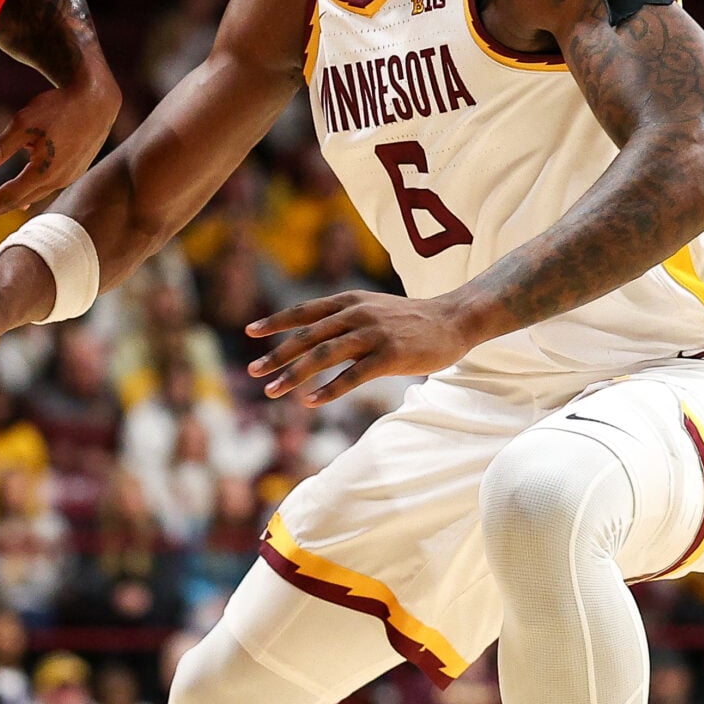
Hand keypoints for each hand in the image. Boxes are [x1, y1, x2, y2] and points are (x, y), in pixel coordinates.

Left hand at [0, 76, 119, 221]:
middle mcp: (58, 180)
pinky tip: (24, 192)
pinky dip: (30, 191)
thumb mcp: (23, 124)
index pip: (8, 197)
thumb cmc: (60, 107)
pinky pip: (47, 186)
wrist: (98, 99)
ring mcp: (69, 176)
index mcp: (44, 172)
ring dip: (12, 201)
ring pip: (35, 194)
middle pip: (20, 200)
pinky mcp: (75, 168)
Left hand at [246, 290, 481, 404]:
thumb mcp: (371, 308)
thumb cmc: (407, 320)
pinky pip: (353, 375)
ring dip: (295, 374)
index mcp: (349, 301)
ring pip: (325, 354)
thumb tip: (309, 337)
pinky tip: (311, 402)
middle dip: (277, 354)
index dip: (277, 321)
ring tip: (273, 391)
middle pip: (308, 335)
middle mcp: (357, 314)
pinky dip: (330, 389)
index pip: (305, 310)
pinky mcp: (390, 355)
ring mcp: (374, 334)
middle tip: (253, 372)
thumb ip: (342, 319)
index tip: (250, 332)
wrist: (453, 320)